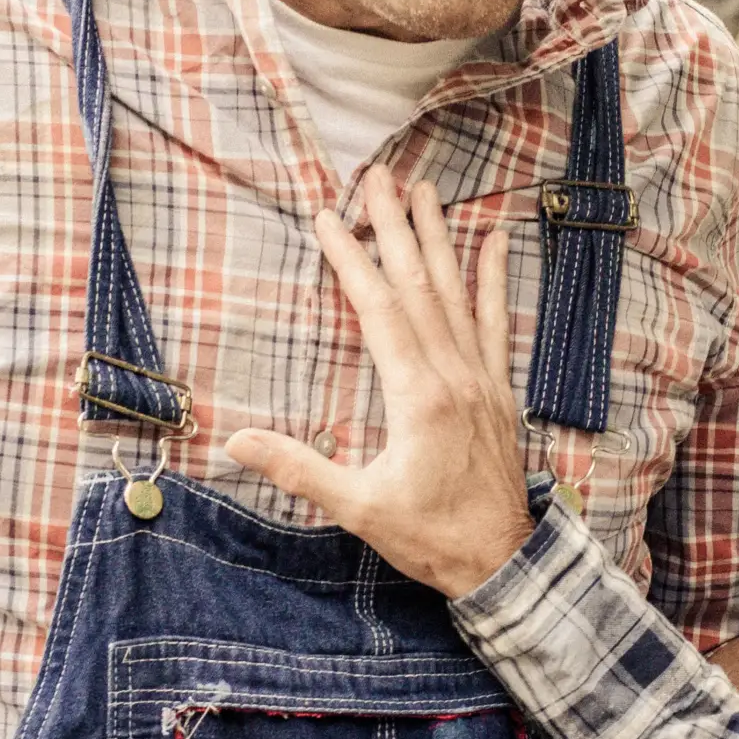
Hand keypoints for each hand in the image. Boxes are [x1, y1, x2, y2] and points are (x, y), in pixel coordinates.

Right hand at [226, 171, 538, 598]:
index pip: (380, 311)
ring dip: (439, 239)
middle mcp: (453, 375)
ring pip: (458, 295)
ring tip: (426, 191)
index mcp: (417, 398)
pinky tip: (495, 241)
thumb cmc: (428, 537)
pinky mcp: (498, 390)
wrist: (501, 562)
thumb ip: (299, 468)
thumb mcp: (357, 508)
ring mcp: (481, 379)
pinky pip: (497, 323)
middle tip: (379, 176)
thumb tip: (236, 439)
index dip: (352, 261)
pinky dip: (494, 280)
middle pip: (419, 286)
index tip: (330, 218)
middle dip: (395, 228)